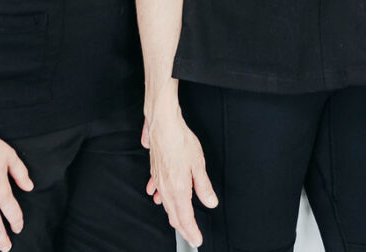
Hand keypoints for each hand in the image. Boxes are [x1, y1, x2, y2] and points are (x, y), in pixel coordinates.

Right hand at [144, 109, 217, 245]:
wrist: (163, 125)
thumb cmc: (180, 141)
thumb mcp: (198, 164)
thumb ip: (204, 186)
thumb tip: (210, 202)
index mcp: (179, 190)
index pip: (185, 218)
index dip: (191, 232)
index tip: (197, 239)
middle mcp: (166, 188)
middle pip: (174, 215)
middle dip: (182, 228)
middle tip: (190, 235)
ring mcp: (158, 180)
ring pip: (165, 204)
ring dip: (173, 214)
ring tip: (179, 221)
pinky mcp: (154, 171)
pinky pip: (158, 190)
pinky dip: (161, 198)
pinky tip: (158, 197)